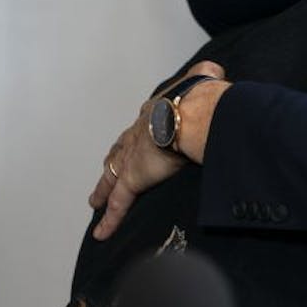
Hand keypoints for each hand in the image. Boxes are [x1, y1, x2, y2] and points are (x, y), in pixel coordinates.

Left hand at [88, 60, 225, 240]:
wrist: (194, 114)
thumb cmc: (201, 99)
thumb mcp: (203, 81)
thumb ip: (206, 77)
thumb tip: (212, 73)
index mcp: (154, 113)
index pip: (141, 129)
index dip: (136, 137)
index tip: (136, 141)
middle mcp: (137, 135)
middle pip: (119, 152)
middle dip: (113, 163)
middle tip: (107, 170)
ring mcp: (132, 159)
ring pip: (111, 179)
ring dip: (102, 190)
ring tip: (94, 201)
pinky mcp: (133, 179)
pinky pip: (118, 204)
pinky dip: (109, 220)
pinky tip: (101, 233)